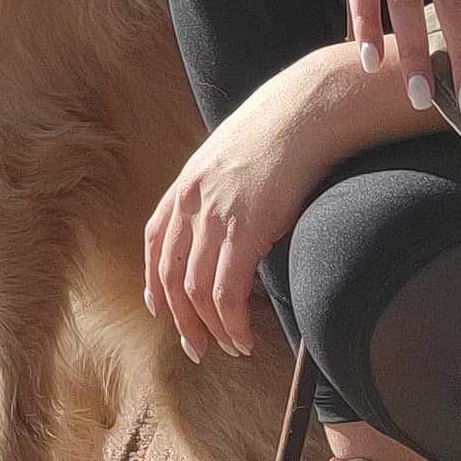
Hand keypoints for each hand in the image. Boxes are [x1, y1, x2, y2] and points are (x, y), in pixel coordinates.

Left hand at [143, 75, 322, 361]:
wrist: (305, 111)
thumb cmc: (280, 133)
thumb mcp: (232, 160)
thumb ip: (220, 193)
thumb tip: (230, 225)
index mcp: (185, 186)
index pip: (155, 243)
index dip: (155, 281)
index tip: (162, 309)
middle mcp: (190, 203)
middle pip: (170, 276)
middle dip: (181, 320)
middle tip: (197, 348)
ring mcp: (214, 217)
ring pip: (196, 292)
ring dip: (210, 329)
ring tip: (228, 347)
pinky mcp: (244, 230)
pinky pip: (226, 293)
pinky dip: (231, 323)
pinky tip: (242, 337)